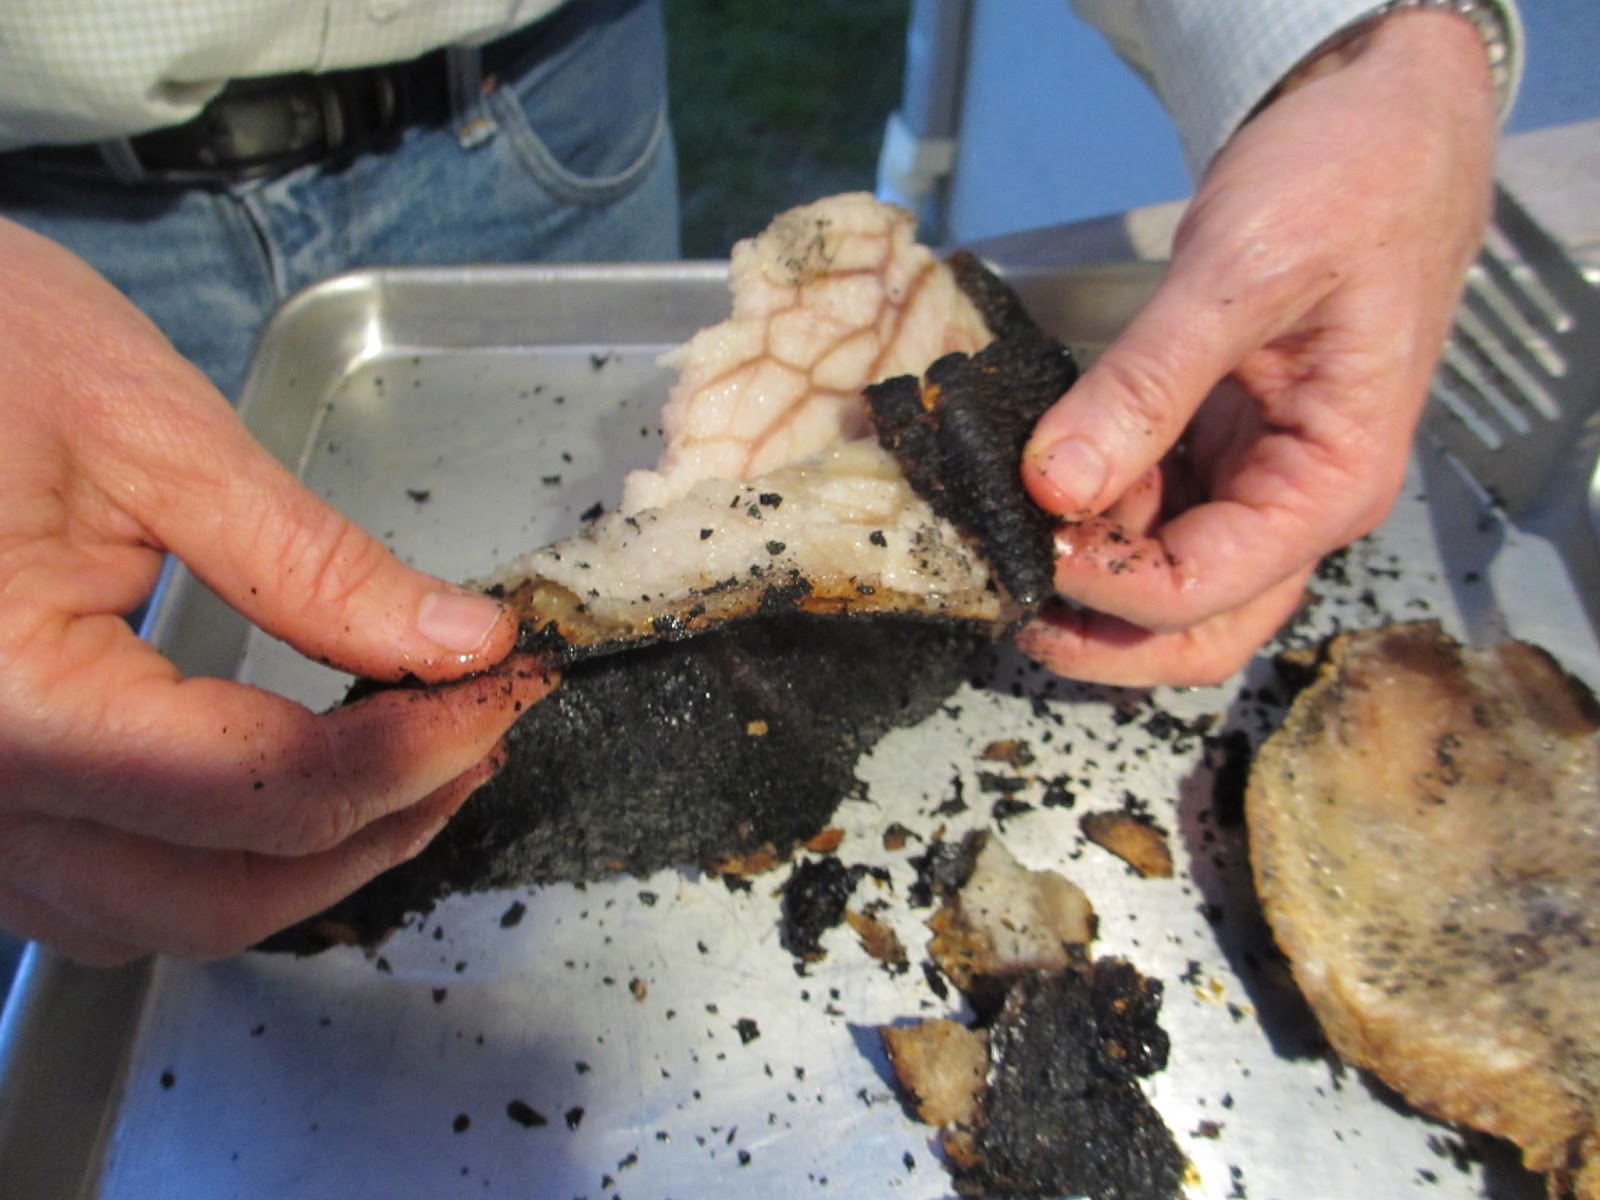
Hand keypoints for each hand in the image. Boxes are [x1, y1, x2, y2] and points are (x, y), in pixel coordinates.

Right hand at [0, 218, 555, 964]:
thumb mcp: (154, 436)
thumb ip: (315, 562)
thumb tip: (467, 642)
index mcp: (15, 704)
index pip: (271, 789)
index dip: (420, 751)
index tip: (506, 687)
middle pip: (225, 896)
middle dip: (381, 826)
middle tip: (478, 734)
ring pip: (164, 916)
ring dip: (306, 866)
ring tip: (408, 765)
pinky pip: (104, 892)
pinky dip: (218, 863)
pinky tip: (290, 792)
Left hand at [1019, 11, 1497, 686]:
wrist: (1384, 123)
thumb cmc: (1347, 183)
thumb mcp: (1242, 275)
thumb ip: (1148, 385)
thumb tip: (1054, 484)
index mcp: (1329, 483)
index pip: (1203, 591)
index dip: (1102, 584)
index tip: (1022, 535)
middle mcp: (1298, 503)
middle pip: (1196, 628)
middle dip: (1098, 634)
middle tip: (999, 591)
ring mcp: (1257, 478)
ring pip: (1166, 581)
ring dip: (1085, 575)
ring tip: (1000, 533)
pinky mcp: (1218, 445)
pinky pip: (1151, 512)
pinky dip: (1092, 514)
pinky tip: (1036, 484)